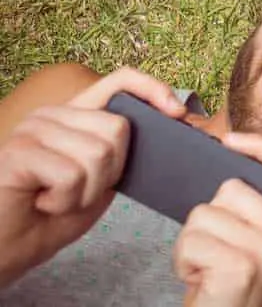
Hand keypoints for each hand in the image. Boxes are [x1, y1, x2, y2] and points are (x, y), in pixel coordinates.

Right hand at [0, 68, 185, 287]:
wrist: (5, 249)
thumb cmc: (51, 215)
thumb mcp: (99, 180)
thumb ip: (121, 152)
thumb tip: (171, 126)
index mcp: (74, 114)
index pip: (119, 80)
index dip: (152, 89)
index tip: (177, 113)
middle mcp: (52, 113)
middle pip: (117, 129)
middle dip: (109, 173)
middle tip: (76, 191)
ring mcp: (33, 129)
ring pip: (97, 154)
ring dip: (85, 192)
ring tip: (56, 198)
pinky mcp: (19, 151)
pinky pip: (71, 175)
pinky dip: (64, 201)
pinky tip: (41, 203)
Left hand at [174, 133, 261, 306]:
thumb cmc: (232, 284)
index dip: (261, 145)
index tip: (229, 140)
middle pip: (232, 188)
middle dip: (209, 216)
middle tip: (217, 251)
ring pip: (206, 212)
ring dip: (192, 240)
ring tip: (207, 266)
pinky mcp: (241, 266)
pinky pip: (192, 238)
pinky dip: (184, 259)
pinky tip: (199, 279)